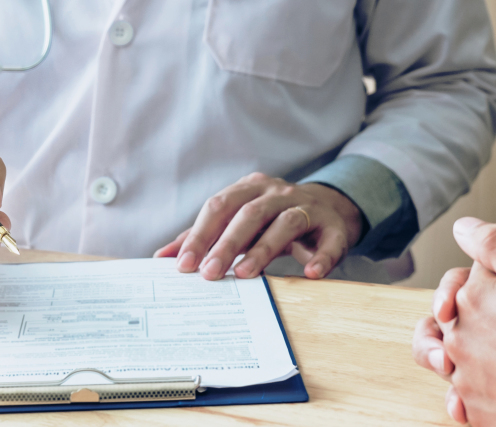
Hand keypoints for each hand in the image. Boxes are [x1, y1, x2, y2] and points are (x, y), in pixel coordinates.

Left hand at [153, 173, 362, 279]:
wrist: (327, 211)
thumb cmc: (271, 221)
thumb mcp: (237, 222)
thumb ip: (202, 236)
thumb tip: (161, 257)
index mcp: (249, 188)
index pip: (219, 207)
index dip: (200, 235)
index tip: (183, 265)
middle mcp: (278, 192)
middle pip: (249, 214)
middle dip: (227, 244)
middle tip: (209, 273)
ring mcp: (308, 207)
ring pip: (285, 222)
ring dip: (264, 249)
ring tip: (245, 274)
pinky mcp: (334, 227)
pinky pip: (330, 241)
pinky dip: (321, 256)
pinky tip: (311, 273)